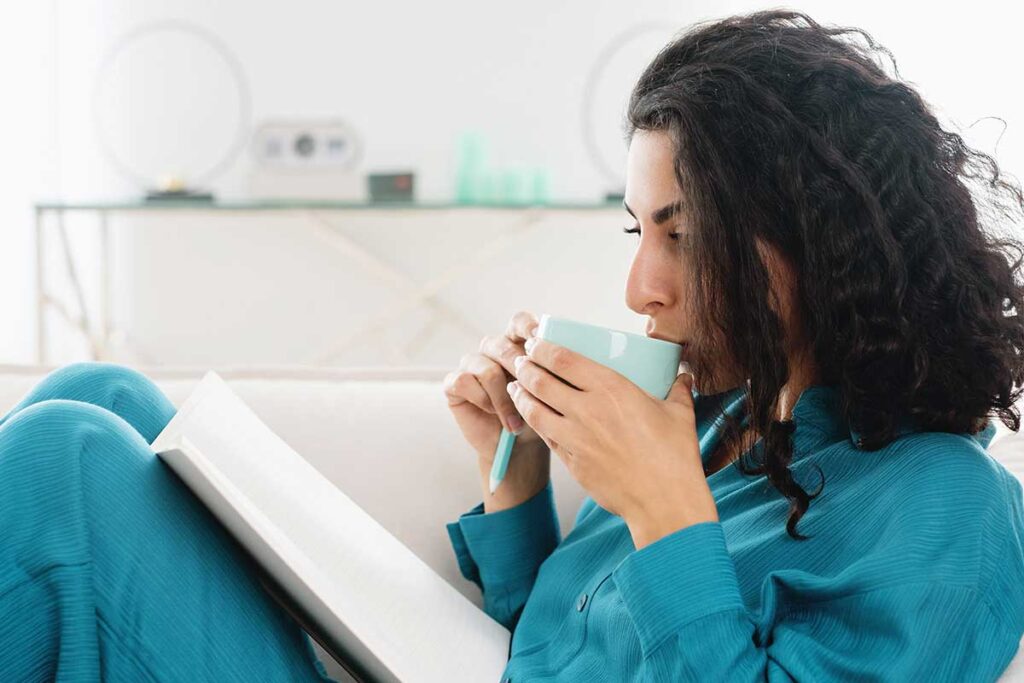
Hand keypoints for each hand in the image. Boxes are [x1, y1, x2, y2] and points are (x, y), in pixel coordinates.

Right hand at [443, 311, 549, 510]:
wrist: (520, 448)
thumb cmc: (540, 416)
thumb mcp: (554, 392)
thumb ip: (554, 370)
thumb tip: (568, 355)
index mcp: (518, 344)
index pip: (519, 322)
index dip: (527, 327)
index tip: (538, 338)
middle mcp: (493, 350)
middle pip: (501, 345)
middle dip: (518, 370)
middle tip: (530, 392)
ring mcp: (472, 365)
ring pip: (486, 368)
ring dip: (503, 398)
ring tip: (518, 421)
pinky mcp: (455, 383)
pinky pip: (465, 381)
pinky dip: (483, 401)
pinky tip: (494, 416)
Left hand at [507, 336, 718, 547]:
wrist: (663, 503)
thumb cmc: (674, 457)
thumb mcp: (679, 415)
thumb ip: (678, 390)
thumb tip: (684, 377)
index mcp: (612, 389)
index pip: (563, 359)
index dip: (542, 348)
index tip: (534, 342)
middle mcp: (587, 410)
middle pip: (541, 381)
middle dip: (524, 367)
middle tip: (519, 361)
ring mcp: (575, 438)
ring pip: (534, 409)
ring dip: (520, 394)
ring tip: (515, 386)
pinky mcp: (571, 462)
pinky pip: (545, 436)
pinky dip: (534, 422)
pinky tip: (532, 417)